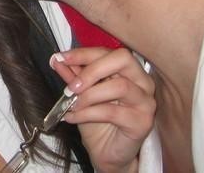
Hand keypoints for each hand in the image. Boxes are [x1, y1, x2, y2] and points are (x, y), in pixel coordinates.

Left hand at [50, 47, 154, 172]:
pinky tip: (73, 117)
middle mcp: (142, 81)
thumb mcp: (81, 94)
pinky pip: (112, 111)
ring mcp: (145, 101)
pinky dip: (87, 113)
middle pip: (122, 59)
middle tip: (72, 86)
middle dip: (92, 70)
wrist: (106, 152)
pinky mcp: (143, 121)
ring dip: (89, 95)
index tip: (61, 58)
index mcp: (128, 69)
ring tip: (71, 104)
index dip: (83, 53)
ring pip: (120, 86)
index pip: (108, 52)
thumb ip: (73, 76)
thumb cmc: (97, 121)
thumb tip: (57, 59)